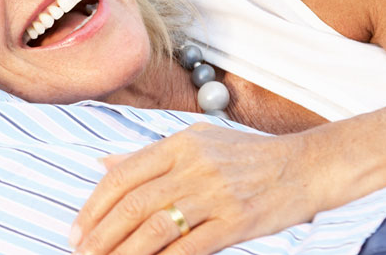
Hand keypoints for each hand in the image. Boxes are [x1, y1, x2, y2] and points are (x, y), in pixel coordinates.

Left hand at [69, 124, 333, 254]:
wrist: (308, 166)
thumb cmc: (249, 155)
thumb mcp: (198, 141)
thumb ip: (149, 154)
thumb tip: (103, 163)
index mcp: (180, 144)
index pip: (123, 175)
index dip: (94, 206)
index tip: (77, 230)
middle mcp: (194, 166)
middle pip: (134, 203)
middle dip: (102, 233)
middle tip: (82, 253)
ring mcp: (216, 194)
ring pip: (157, 226)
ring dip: (124, 251)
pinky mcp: (238, 220)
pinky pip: (191, 246)